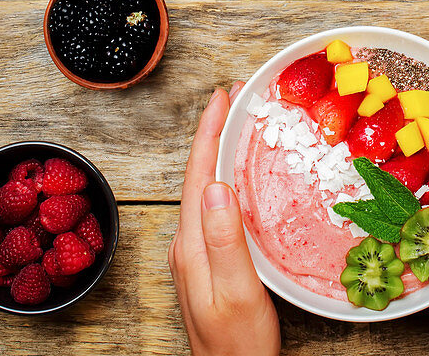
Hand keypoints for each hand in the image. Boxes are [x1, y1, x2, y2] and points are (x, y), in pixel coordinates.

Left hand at [169, 83, 279, 355]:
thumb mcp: (238, 291)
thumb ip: (225, 240)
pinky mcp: (209, 263)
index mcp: (192, 245)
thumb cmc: (240, 345)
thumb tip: (216, 186)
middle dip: (211, 135)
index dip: (208, 134)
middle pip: (197, 177)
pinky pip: (213, 209)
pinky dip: (224, 181)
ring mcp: (197, 255)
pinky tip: (237, 179)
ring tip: (233, 128)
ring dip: (216, 156)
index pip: (198, 175)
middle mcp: (188, 245)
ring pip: (204, 191)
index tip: (220, 98)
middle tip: (230, 101)